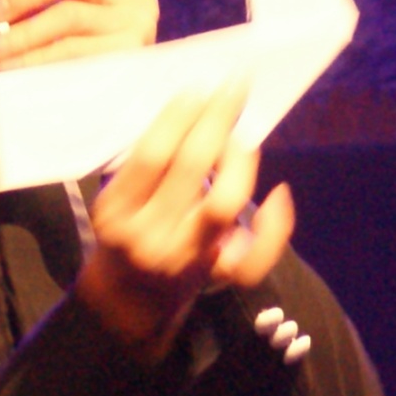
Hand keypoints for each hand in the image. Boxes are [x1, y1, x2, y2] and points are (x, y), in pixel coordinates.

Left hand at [0, 0, 160, 70]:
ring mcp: (137, 28)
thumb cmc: (88, 74)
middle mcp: (135, 1)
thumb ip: (46, 7)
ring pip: (69, 13)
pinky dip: (36, 56)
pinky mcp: (129, 57)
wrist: (128, 121)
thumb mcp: (71, 33)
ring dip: (21, 30)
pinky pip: (73, 50)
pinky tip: (13, 65)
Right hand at [74, 78, 296, 359]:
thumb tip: (195, 114)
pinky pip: (254, 256)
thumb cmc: (122, 238)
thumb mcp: (117, 203)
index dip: (177, 118)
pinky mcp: (215, 278)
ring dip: (239, 159)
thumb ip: (145, 169)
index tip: (197, 89)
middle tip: (233, 88)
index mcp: (117, 212)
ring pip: (224, 202)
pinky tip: (279, 192)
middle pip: (190, 168)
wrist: (124, 307)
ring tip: (241, 136)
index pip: (151, 155)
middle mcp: (149, 237)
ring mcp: (184, 259)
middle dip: (216, 121)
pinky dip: (273, 225)